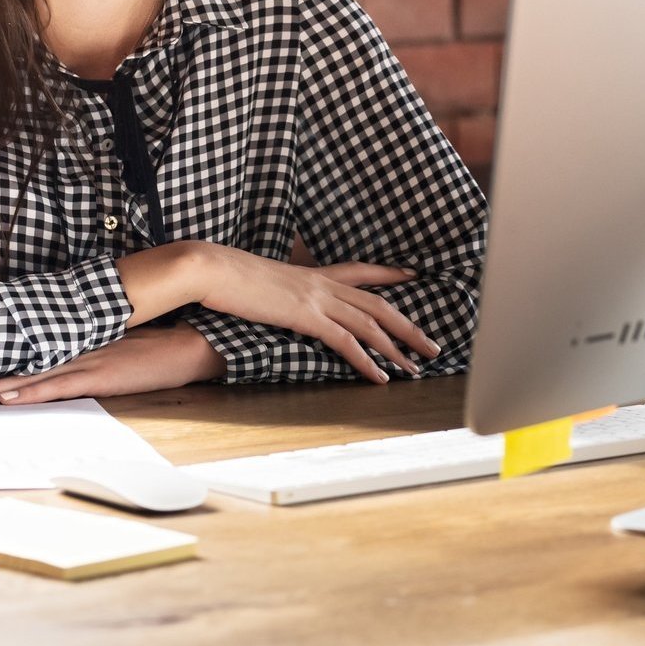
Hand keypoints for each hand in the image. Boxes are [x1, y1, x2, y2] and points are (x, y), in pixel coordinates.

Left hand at [0, 323, 225, 404]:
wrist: (189, 343)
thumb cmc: (156, 346)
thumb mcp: (116, 345)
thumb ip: (89, 350)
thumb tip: (61, 360)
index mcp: (76, 343)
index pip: (26, 355)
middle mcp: (73, 350)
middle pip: (18, 366)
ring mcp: (85, 362)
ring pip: (30, 376)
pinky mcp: (100, 376)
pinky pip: (59, 385)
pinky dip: (32, 392)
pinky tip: (9, 398)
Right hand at [189, 244, 436, 383]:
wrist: (213, 269)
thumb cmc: (229, 276)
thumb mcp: (264, 279)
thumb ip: (282, 289)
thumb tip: (281, 298)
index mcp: (312, 273)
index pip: (361, 270)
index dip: (389, 273)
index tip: (412, 274)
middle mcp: (322, 283)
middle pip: (378, 304)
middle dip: (408, 327)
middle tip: (432, 346)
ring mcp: (316, 298)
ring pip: (370, 324)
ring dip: (396, 348)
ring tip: (415, 368)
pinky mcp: (305, 316)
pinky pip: (345, 341)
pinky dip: (366, 360)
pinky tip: (379, 376)